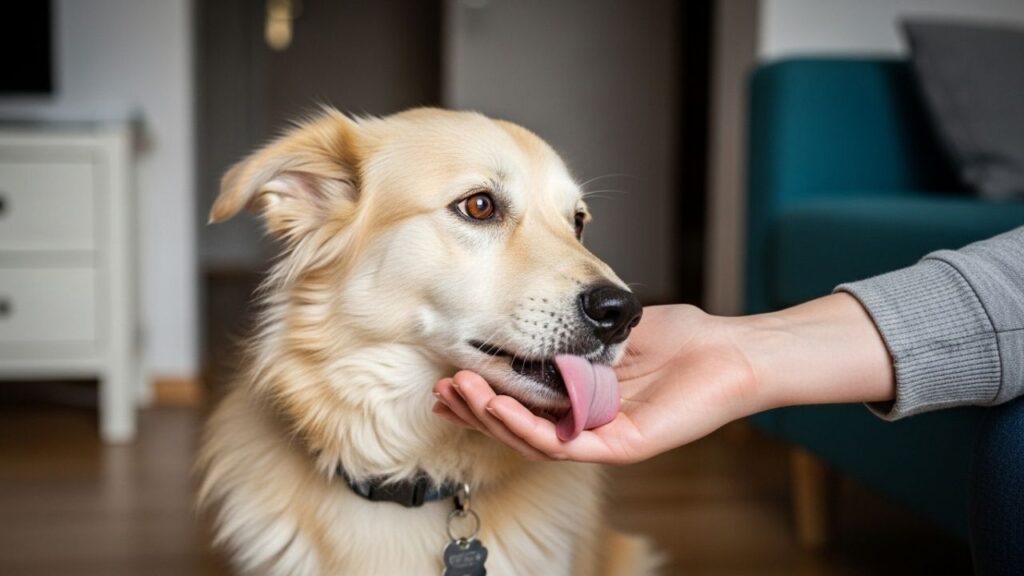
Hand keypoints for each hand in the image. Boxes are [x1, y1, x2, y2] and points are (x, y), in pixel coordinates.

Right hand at [433, 305, 762, 463]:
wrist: (730, 350)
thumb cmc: (683, 339)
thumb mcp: (612, 329)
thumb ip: (573, 333)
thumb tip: (533, 315)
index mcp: (583, 399)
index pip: (524, 405)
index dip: (485, 397)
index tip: (452, 378)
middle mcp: (588, 423)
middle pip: (519, 427)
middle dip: (476, 411)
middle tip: (442, 392)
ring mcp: (603, 438)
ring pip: (533, 441)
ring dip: (491, 419)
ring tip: (458, 394)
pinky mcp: (622, 446)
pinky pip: (565, 444)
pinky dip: (527, 427)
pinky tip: (499, 408)